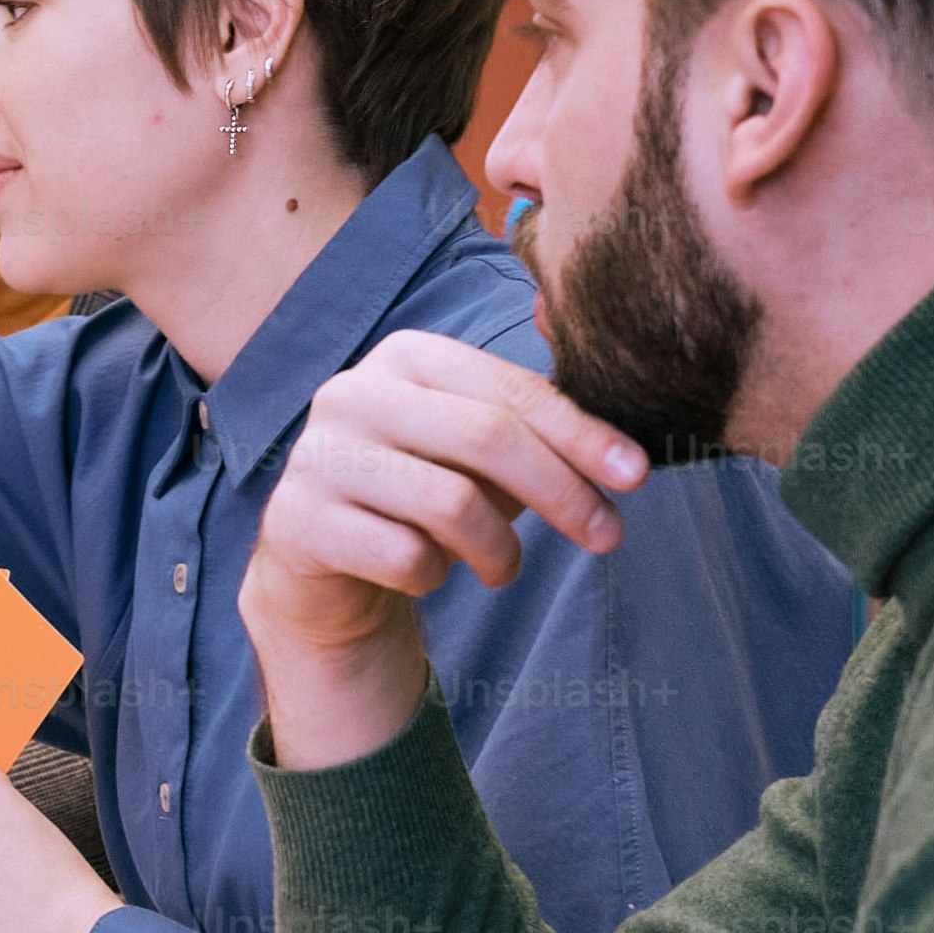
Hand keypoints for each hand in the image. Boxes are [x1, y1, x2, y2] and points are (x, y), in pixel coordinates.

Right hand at [245, 331, 651, 772]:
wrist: (322, 557)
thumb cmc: (421, 493)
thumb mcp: (479, 454)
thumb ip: (534, 435)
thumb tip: (626, 460)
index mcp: (405, 356)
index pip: (511, 390)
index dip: (580, 434)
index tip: (637, 476)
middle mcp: (351, 392)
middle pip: (487, 436)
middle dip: (562, 492)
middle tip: (608, 537)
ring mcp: (316, 455)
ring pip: (451, 504)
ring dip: (499, 551)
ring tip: (501, 567)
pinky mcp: (296, 520)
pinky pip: (404, 558)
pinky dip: (434, 576)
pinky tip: (424, 571)